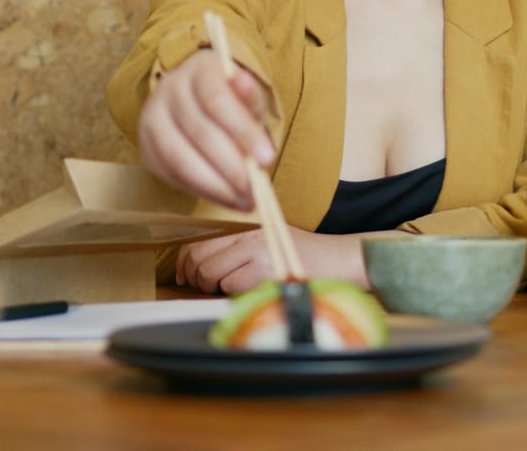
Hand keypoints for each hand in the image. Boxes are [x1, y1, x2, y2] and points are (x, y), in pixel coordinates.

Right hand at [137, 50, 275, 210]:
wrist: (194, 101)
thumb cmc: (229, 101)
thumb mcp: (247, 95)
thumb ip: (251, 99)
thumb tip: (245, 84)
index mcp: (198, 71)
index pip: (217, 99)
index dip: (243, 131)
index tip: (267, 159)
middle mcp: (169, 91)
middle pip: (199, 132)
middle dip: (232, 166)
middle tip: (257, 190)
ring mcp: (152, 120)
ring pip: (179, 158)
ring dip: (215, 186)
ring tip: (244, 201)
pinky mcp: (147, 150)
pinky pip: (171, 175)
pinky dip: (201, 191)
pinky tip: (225, 198)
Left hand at [175, 228, 372, 294]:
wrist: (342, 260)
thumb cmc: (308, 258)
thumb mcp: (272, 243)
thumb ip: (242, 252)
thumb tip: (205, 269)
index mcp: (247, 232)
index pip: (200, 244)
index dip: (184, 264)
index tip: (184, 278)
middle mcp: (249, 239)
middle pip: (200, 259)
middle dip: (196, 280)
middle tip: (206, 289)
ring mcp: (257, 254)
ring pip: (213, 275)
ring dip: (217, 289)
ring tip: (234, 291)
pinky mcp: (265, 271)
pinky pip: (232, 287)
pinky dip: (235, 295)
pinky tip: (251, 293)